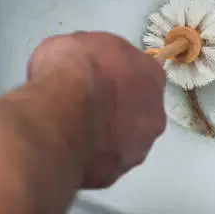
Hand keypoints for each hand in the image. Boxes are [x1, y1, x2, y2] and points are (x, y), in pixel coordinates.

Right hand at [28, 32, 165, 188]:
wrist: (60, 111)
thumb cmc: (71, 68)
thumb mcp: (77, 42)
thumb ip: (93, 56)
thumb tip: (83, 63)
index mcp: (151, 74)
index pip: (142, 73)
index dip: (118, 75)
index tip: (98, 77)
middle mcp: (154, 112)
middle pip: (138, 110)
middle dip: (116, 109)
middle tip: (86, 105)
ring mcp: (139, 146)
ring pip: (125, 141)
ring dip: (106, 136)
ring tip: (74, 131)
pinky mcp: (116, 172)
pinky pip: (103, 164)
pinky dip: (89, 158)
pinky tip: (69, 150)